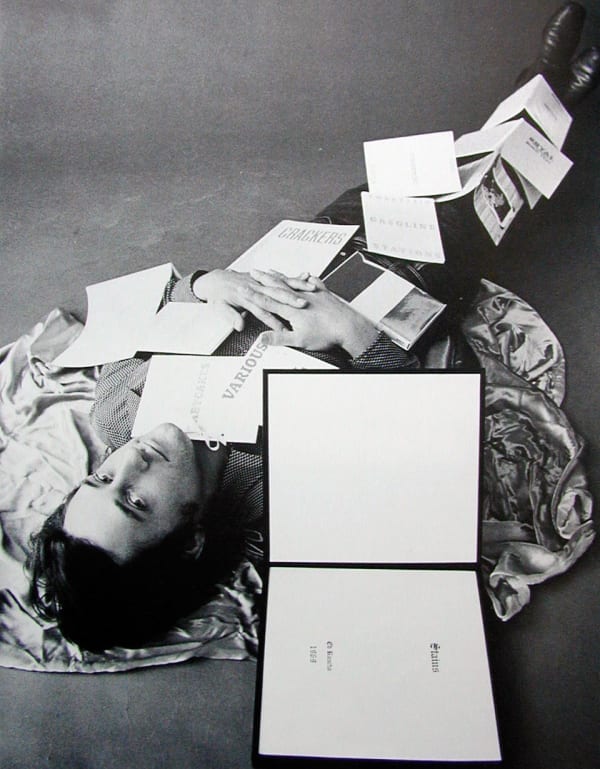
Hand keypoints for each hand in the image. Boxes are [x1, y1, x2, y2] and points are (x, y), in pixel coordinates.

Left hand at [192, 269, 311, 331]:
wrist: (214, 281)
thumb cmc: (217, 296)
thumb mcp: (219, 308)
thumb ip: (231, 317)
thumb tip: (239, 326)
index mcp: (246, 298)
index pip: (263, 311)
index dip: (274, 321)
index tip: (285, 329)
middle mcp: (256, 288)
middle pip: (278, 294)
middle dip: (292, 299)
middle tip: (304, 305)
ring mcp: (262, 282)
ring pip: (283, 283)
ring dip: (297, 285)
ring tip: (310, 288)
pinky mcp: (265, 279)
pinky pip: (283, 277)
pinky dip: (296, 277)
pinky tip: (307, 276)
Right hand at [258, 276, 378, 357]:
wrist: (349, 326)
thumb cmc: (326, 334)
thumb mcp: (299, 340)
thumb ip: (279, 338)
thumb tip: (262, 338)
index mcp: (291, 310)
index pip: (267, 301)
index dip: (253, 295)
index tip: (243, 289)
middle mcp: (300, 298)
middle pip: (277, 287)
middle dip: (262, 279)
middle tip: (252, 272)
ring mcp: (312, 294)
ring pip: (291, 282)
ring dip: (279, 276)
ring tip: (270, 271)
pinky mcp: (324, 294)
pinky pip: (312, 283)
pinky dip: (304, 279)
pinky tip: (305, 275)